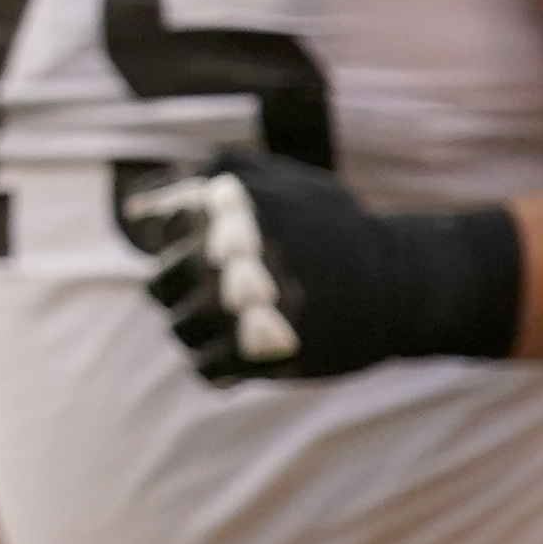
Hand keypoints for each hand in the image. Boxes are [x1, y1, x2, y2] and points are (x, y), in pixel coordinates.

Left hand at [128, 150, 524, 384]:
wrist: (405, 283)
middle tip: (214, 288)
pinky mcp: (270, 351)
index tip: (201, 240)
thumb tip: (137, 210)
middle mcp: (236, 250)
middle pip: (161, 281)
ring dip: (196, 329)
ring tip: (232, 320)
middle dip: (176, 287)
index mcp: (235, 204)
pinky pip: (207, 368)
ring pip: (181, 328)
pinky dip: (216, 366)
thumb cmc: (331, 228)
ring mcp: (251, 303)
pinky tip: (240, 352)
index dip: (170, 235)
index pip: (161, 223)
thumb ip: (213, 175)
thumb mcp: (283, 181)